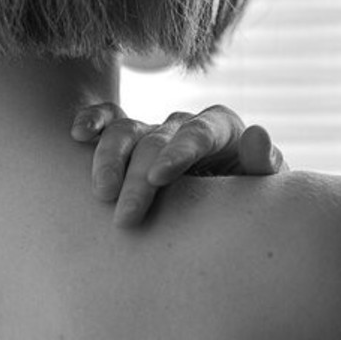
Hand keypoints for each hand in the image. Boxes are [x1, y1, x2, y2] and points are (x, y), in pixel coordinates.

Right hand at [71, 102, 287, 227]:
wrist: (229, 216)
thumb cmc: (248, 203)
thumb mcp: (263, 189)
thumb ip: (263, 164)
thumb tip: (257, 134)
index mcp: (221, 129)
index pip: (198, 134)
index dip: (176, 153)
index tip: (158, 178)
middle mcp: (185, 126)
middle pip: (156, 140)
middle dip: (138, 178)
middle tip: (125, 218)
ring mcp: (155, 132)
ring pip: (126, 130)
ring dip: (109, 159)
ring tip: (100, 194)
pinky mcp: (132, 141)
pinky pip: (110, 121)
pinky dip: (94, 121)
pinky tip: (78, 133)